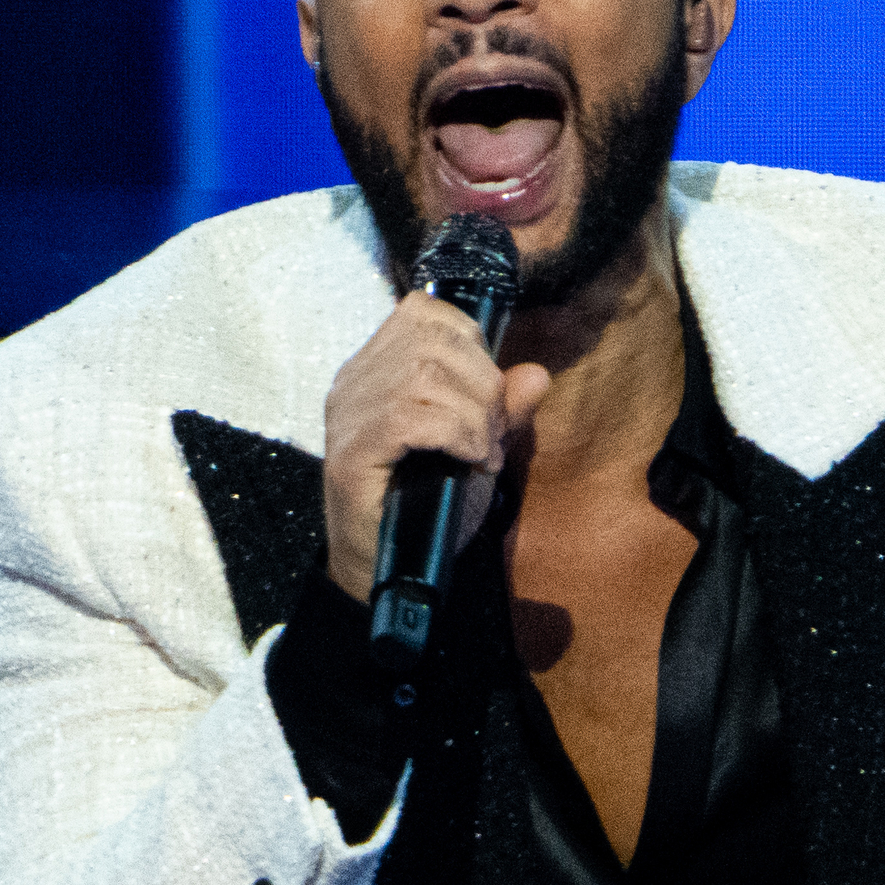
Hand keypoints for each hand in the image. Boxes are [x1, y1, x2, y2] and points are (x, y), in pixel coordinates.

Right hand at [320, 292, 552, 602]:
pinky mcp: (350, 455)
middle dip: (483, 384)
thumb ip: (504, 410)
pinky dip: (455, 435)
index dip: (471, 341)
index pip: (423, 311)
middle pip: (431, 340)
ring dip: (473, 415)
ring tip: (481, 453)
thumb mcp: (479, 448)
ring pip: (424, 376)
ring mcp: (347, 417)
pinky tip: (468, 460)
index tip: (490, 394)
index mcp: (377, 368)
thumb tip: (537, 374)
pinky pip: (410, 418)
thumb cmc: (428, 507)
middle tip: (493, 434)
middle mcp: (354, 382)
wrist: (390, 573)